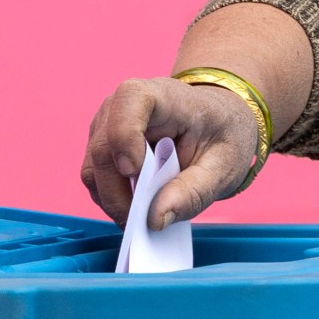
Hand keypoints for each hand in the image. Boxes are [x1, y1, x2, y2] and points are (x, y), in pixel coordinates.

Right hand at [81, 77, 261, 229]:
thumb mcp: (225, 165)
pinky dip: (114, 200)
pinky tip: (140, 208)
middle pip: (103, 150)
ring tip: (147, 218)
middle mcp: (121, 106)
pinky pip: (96, 180)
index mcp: (160, 95)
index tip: (134, 172)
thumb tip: (155, 219)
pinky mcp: (103, 149)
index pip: (129, 102)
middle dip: (119, 194)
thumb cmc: (221, 134)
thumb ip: (195, 191)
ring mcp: (106, 127)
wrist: (215, 122)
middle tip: (146, 223)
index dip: (124, 137)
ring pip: (94, 170)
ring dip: (115, 201)